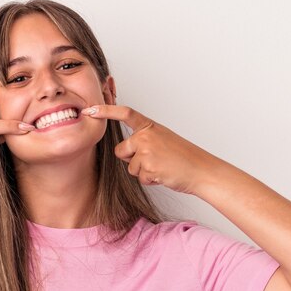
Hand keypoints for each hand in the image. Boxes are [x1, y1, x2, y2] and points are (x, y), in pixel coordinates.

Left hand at [81, 105, 226, 194]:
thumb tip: (123, 151)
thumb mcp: (162, 140)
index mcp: (150, 127)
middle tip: (155, 161)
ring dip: (143, 172)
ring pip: (130, 167)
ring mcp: (147, 150)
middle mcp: (146, 135)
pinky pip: (139, 177)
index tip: (89, 109)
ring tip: (162, 167)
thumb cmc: (183, 158)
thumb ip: (143, 140)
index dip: (106, 110)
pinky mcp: (148, 166)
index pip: (125, 113)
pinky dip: (150, 180)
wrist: (201, 170)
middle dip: (131, 160)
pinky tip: (163, 175)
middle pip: (121, 151)